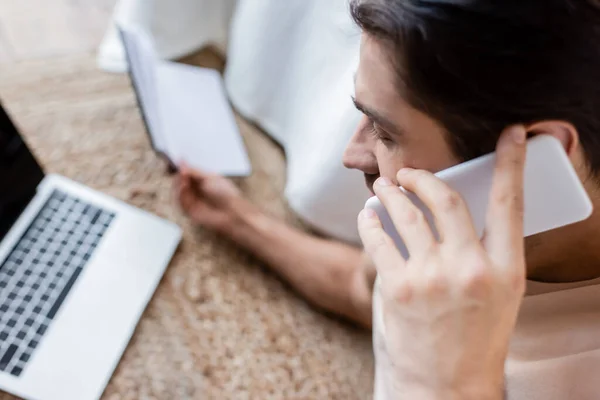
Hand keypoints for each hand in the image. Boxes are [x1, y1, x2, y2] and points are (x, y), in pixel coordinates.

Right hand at [175, 164, 248, 234]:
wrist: (233, 212)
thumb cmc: (226, 194)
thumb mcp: (210, 178)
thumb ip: (195, 171)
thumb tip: (181, 164)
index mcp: (202, 181)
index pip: (187, 173)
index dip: (182, 167)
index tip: (178, 160)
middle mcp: (196, 190)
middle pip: (180, 181)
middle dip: (179, 175)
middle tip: (180, 169)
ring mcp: (192, 201)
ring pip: (178, 191)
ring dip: (178, 183)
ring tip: (183, 176)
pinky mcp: (189, 211)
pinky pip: (180, 202)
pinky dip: (180, 193)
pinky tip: (183, 186)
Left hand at [359, 126, 527, 398]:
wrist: (443, 389)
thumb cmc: (473, 341)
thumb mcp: (497, 297)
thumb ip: (481, 252)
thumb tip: (447, 209)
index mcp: (507, 271)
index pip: (511, 204)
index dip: (512, 164)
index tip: (511, 135)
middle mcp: (471, 269)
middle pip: (446, 200)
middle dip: (424, 177)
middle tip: (409, 171)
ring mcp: (432, 278)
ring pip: (407, 213)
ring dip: (392, 193)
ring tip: (384, 186)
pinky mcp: (397, 287)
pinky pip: (379, 238)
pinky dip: (370, 220)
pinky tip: (368, 213)